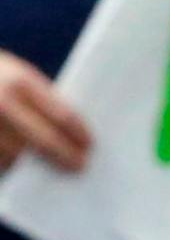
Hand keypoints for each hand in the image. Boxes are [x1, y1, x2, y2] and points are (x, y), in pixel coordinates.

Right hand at [0, 50, 90, 173]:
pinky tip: (15, 163)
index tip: (90, 145)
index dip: (79, 134)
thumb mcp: (17, 74)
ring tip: (45, 165)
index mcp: (21, 82)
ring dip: (31, 165)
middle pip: (43, 141)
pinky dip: (5, 164)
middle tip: (80, 165)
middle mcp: (2, 104)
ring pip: (14, 157)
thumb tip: (68, 131)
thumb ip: (39, 99)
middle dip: (65, 156)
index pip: (62, 115)